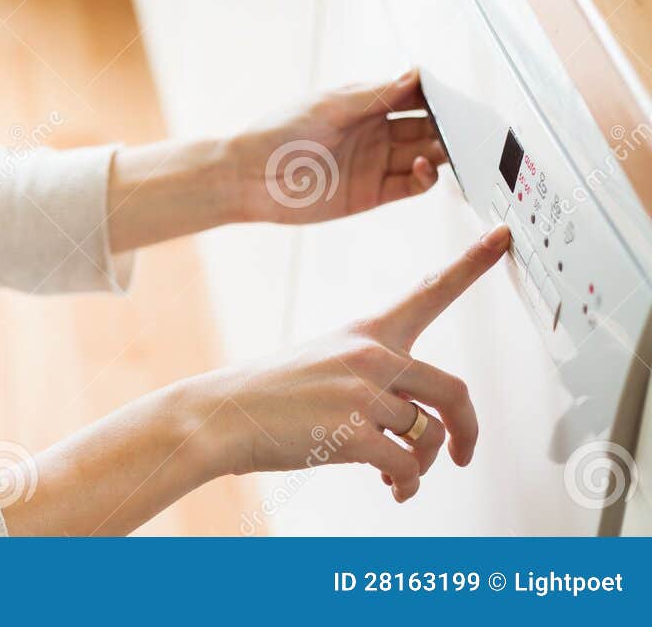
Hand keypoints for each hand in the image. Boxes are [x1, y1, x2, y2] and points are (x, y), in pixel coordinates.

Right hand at [187, 225, 508, 501]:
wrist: (220, 416)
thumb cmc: (270, 394)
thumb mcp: (324, 361)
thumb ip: (375, 377)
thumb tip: (416, 426)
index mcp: (366, 331)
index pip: (430, 290)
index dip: (472, 263)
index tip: (504, 237)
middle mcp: (370, 356)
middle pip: (454, 391)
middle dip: (466, 431)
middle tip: (461, 452)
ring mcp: (361, 393)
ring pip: (428, 436)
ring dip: (422, 465)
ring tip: (399, 475)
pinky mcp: (351, 433)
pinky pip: (406, 467)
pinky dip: (406, 485)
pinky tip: (391, 487)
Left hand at [232, 68, 449, 225]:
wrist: (250, 178)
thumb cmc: (279, 133)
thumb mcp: (328, 107)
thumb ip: (375, 94)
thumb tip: (416, 73)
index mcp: (363, 103)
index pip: (412, 96)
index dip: (437, 96)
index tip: (460, 96)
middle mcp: (374, 131)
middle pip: (425, 126)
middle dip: (449, 125)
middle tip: (473, 127)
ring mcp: (376, 162)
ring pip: (424, 154)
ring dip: (444, 151)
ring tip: (458, 148)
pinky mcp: (373, 192)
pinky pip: (412, 184)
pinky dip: (427, 177)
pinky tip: (425, 167)